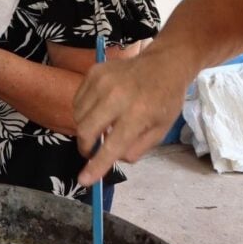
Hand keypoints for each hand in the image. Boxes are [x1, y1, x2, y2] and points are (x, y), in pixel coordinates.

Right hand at [73, 52, 189, 185]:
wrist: (164, 64)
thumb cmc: (164, 99)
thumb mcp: (160, 130)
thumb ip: (137, 148)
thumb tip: (114, 158)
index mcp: (138, 113)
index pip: (112, 145)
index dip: (97, 165)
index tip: (84, 180)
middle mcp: (117, 97)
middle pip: (86, 130)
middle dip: (85, 147)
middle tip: (91, 151)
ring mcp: (102, 82)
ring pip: (78, 116)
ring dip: (85, 128)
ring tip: (99, 126)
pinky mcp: (93, 73)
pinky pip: (78, 100)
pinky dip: (83, 111)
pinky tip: (97, 110)